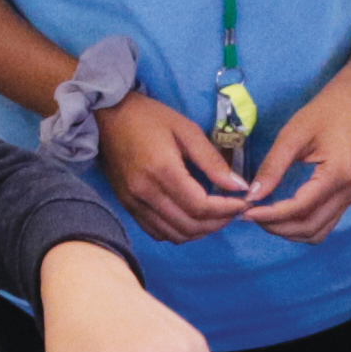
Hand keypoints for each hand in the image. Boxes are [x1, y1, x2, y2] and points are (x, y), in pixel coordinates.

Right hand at [95, 90, 253, 243]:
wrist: (107, 116)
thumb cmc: (149, 117)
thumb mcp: (187, 130)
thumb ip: (212, 161)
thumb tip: (239, 186)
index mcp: (162, 170)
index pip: (200, 206)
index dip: (226, 209)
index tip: (243, 202)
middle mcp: (146, 192)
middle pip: (189, 225)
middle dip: (218, 223)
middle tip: (234, 210)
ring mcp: (134, 202)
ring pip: (174, 234)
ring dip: (200, 232)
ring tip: (216, 217)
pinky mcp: (128, 206)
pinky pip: (157, 232)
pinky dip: (179, 232)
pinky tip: (191, 219)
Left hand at [239, 76, 350, 241]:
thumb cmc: (321, 114)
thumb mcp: (292, 136)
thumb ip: (272, 167)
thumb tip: (252, 196)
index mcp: (338, 174)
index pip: (300, 207)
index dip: (271, 215)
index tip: (245, 212)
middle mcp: (349, 191)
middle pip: (310, 227)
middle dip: (277, 227)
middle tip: (250, 216)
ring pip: (317, 232)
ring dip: (289, 231)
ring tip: (264, 218)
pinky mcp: (348, 198)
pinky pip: (324, 224)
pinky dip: (301, 226)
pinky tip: (282, 215)